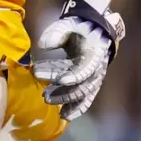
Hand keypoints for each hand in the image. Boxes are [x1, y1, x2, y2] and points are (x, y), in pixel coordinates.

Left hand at [32, 0, 124, 119]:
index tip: (58, 80)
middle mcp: (97, 69)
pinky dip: (76, 108)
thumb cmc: (79, 28)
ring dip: (65, 100)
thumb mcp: (69, 24)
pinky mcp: (89, 84)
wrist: (94, 31)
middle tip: (44, 94)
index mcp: (94, 54)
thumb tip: (43, 45)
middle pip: (81, 86)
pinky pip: (85, 99)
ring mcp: (94, 78)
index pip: (85, 69)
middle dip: (63, 92)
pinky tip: (64, 115)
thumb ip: (57, 33)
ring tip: (46, 98)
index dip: (73, 76)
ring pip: (82, 94)